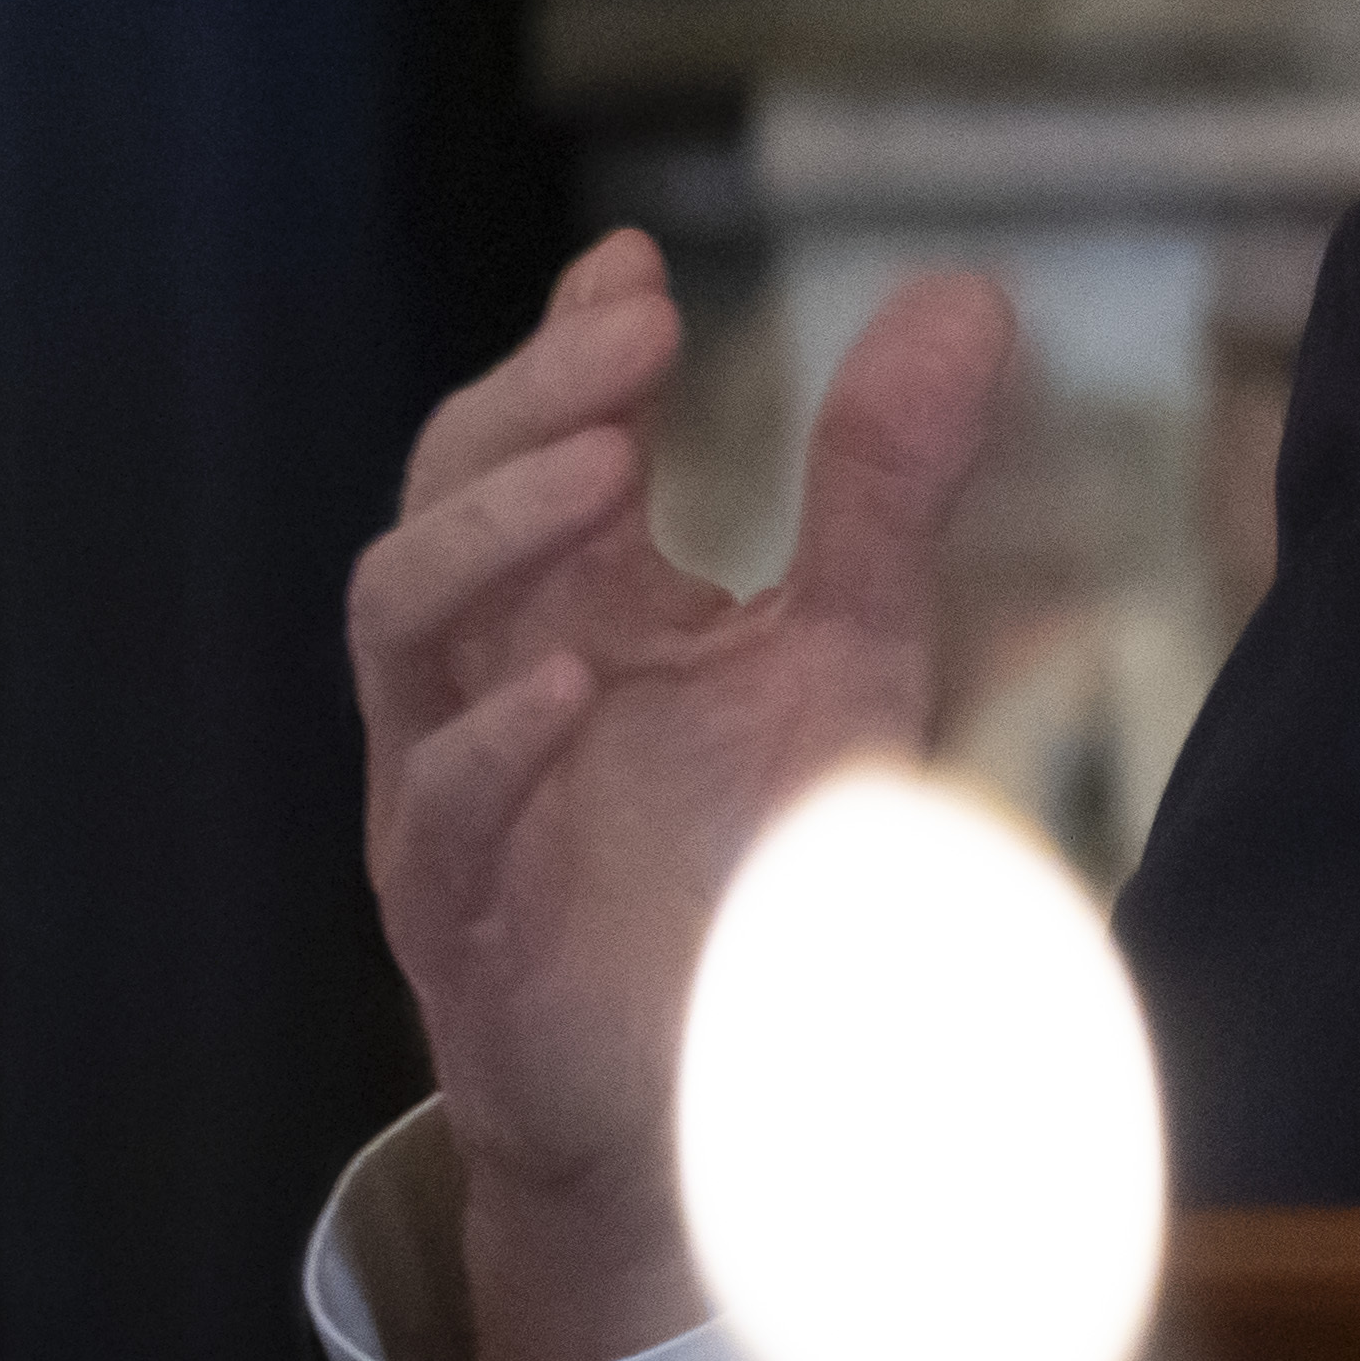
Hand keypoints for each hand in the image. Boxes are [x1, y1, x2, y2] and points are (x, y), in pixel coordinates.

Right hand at [349, 233, 1013, 1360]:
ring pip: (397, 629)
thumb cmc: (759, 858)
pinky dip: (495, 744)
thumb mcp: (850, 647)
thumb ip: (888, 489)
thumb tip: (963, 296)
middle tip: (632, 332)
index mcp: (570, 605)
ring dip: (487, 536)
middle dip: (524, 403)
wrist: (721, 1094)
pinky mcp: (462, 919)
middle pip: (442, 499)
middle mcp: (490, 679)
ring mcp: (455, 794)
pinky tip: (574, 690)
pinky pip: (439, 816)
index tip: (633, 266)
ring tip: (602, 465)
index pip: (532, 441)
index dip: (568, 348)